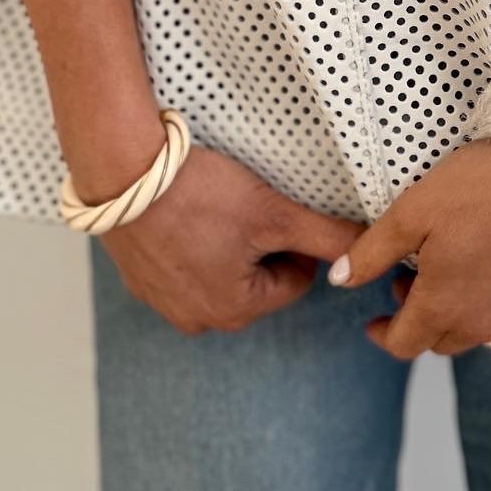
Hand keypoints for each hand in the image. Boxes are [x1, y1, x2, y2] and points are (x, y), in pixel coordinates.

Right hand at [100, 146, 362, 335]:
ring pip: (219, 271)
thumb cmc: (199, 193)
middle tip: (248, 205)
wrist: (122, 171)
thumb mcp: (275, 213)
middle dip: (260, 244)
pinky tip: (186, 210)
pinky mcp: (138, 278)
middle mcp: (196, 318)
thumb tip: (368, 250)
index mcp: (234, 311)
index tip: (279, 210)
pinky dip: (191, 241)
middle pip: (257, 280)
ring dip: (226, 243)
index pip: (294, 282)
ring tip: (215, 205)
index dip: (295, 241)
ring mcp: (162, 301)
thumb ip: (328, 237)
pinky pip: (182, 264)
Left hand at [330, 132, 490, 357]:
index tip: (373, 321)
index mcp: (444, 308)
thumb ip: (372, 252)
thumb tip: (339, 280)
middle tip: (411, 285)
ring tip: (456, 271)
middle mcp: (486, 324)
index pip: (403, 344)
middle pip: (443, 342)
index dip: (382, 335)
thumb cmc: (484, 188)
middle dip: (421, 320)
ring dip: (463, 311)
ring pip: (485, 329)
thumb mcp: (412, 211)